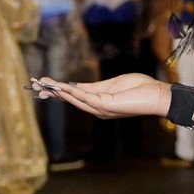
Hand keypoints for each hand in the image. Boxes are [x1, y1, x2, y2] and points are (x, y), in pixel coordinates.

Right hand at [32, 74, 171, 118]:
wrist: (158, 95)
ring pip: (76, 100)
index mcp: (100, 102)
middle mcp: (98, 109)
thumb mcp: (113, 84)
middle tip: (35, 85)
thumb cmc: (141, 89)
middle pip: (71, 100)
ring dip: (60, 92)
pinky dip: (74, 92)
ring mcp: (102, 109)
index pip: (75, 96)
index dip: (59, 90)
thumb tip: (75, 85)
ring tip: (45, 84)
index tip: (44, 84)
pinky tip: (64, 86)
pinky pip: (87, 98)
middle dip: (53, 93)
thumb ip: (94, 87)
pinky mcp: (107, 106)